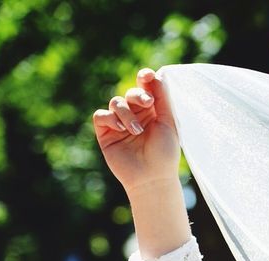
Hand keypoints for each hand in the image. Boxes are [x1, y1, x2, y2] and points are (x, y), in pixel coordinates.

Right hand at [92, 67, 179, 194]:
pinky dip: (110, 118)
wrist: (152, 177)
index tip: (147, 76)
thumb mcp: (168, 123)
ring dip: (126, 113)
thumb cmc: (165, 153)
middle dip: (137, 95)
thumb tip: (156, 74)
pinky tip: (121, 128)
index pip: (146, 88)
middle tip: (147, 103)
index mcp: (153, 112)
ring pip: (116, 102)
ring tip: (137, 130)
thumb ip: (162, 99)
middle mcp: (136, 115)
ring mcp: (119, 124)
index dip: (145, 78)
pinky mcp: (106, 133)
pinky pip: (101, 115)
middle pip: (130, 93)